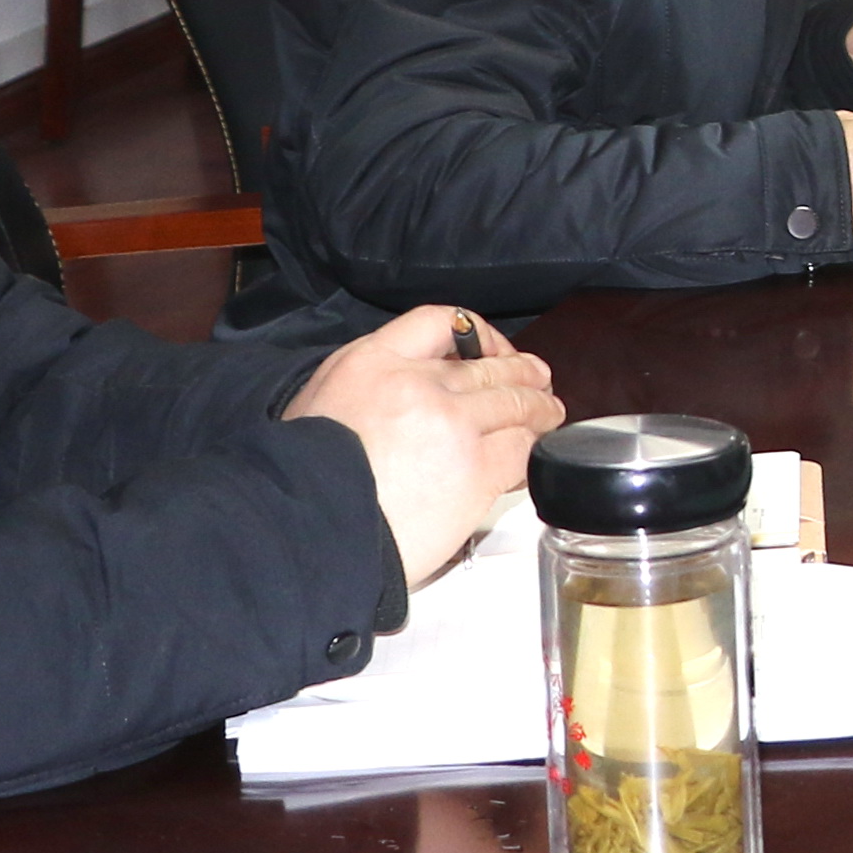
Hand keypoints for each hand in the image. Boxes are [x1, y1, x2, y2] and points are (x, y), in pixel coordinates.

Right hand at [290, 305, 563, 590]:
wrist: (309, 531)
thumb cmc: (304, 482)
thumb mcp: (318, 404)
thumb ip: (368, 385)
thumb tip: (401, 390)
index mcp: (372, 361)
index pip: (439, 321)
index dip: (475, 333)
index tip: (487, 349)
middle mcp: (418, 384)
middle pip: (490, 365)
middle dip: (520, 371)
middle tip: (535, 380)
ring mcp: (453, 424)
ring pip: (517, 402)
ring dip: (539, 407)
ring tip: (548, 412)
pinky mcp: (476, 469)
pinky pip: (522, 449)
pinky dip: (533, 448)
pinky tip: (534, 452)